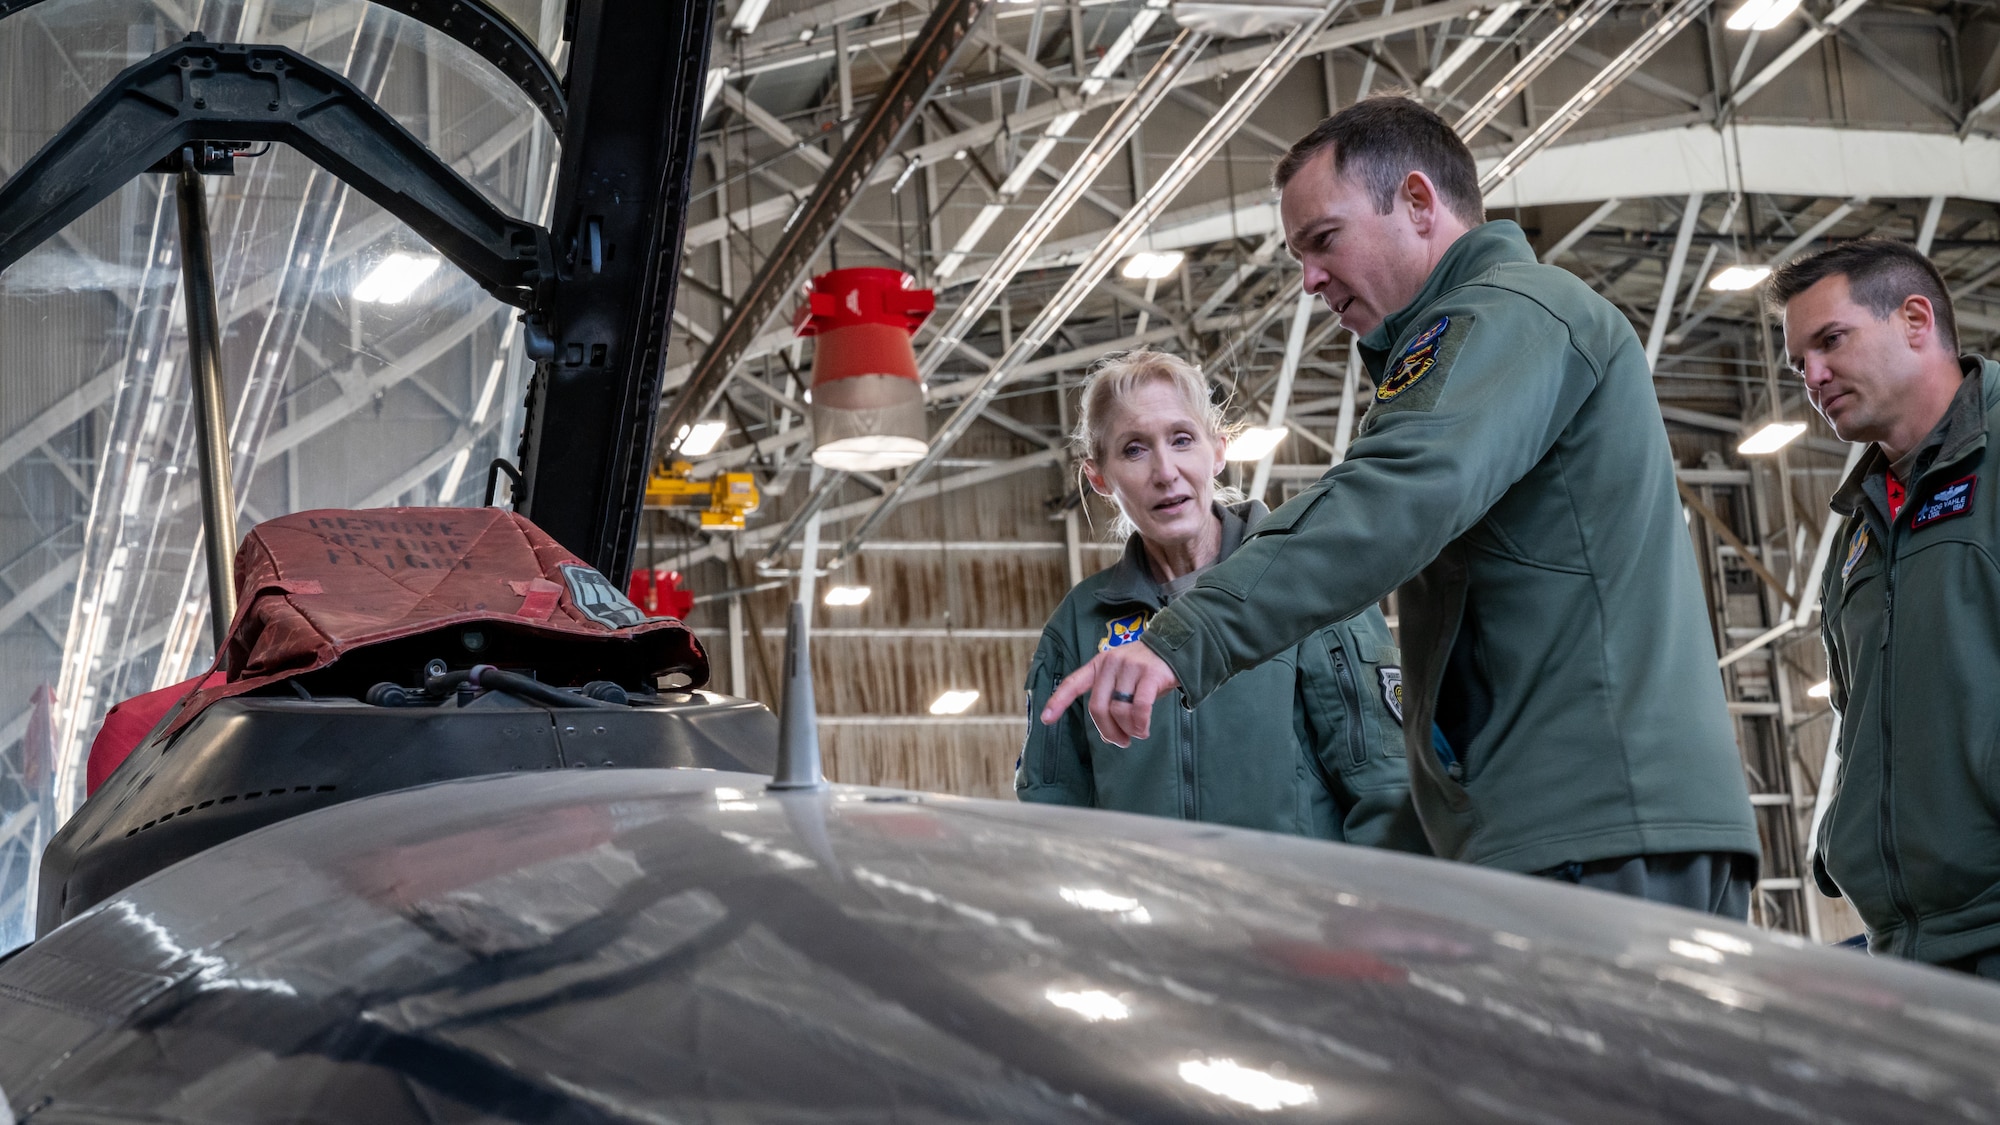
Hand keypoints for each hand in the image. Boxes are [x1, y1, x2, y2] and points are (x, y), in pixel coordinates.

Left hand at [1039, 642, 1180, 746]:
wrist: (1176, 647)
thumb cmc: (1146, 670)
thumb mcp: (1123, 679)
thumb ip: (1111, 702)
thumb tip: (1107, 735)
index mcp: (1099, 664)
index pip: (1073, 683)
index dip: (1058, 701)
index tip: (1046, 719)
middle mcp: (1111, 663)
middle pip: (1098, 707)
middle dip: (1108, 731)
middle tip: (1121, 742)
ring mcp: (1131, 667)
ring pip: (1119, 710)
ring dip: (1128, 730)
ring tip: (1138, 733)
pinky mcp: (1151, 674)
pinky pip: (1140, 707)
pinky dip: (1140, 724)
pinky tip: (1144, 729)